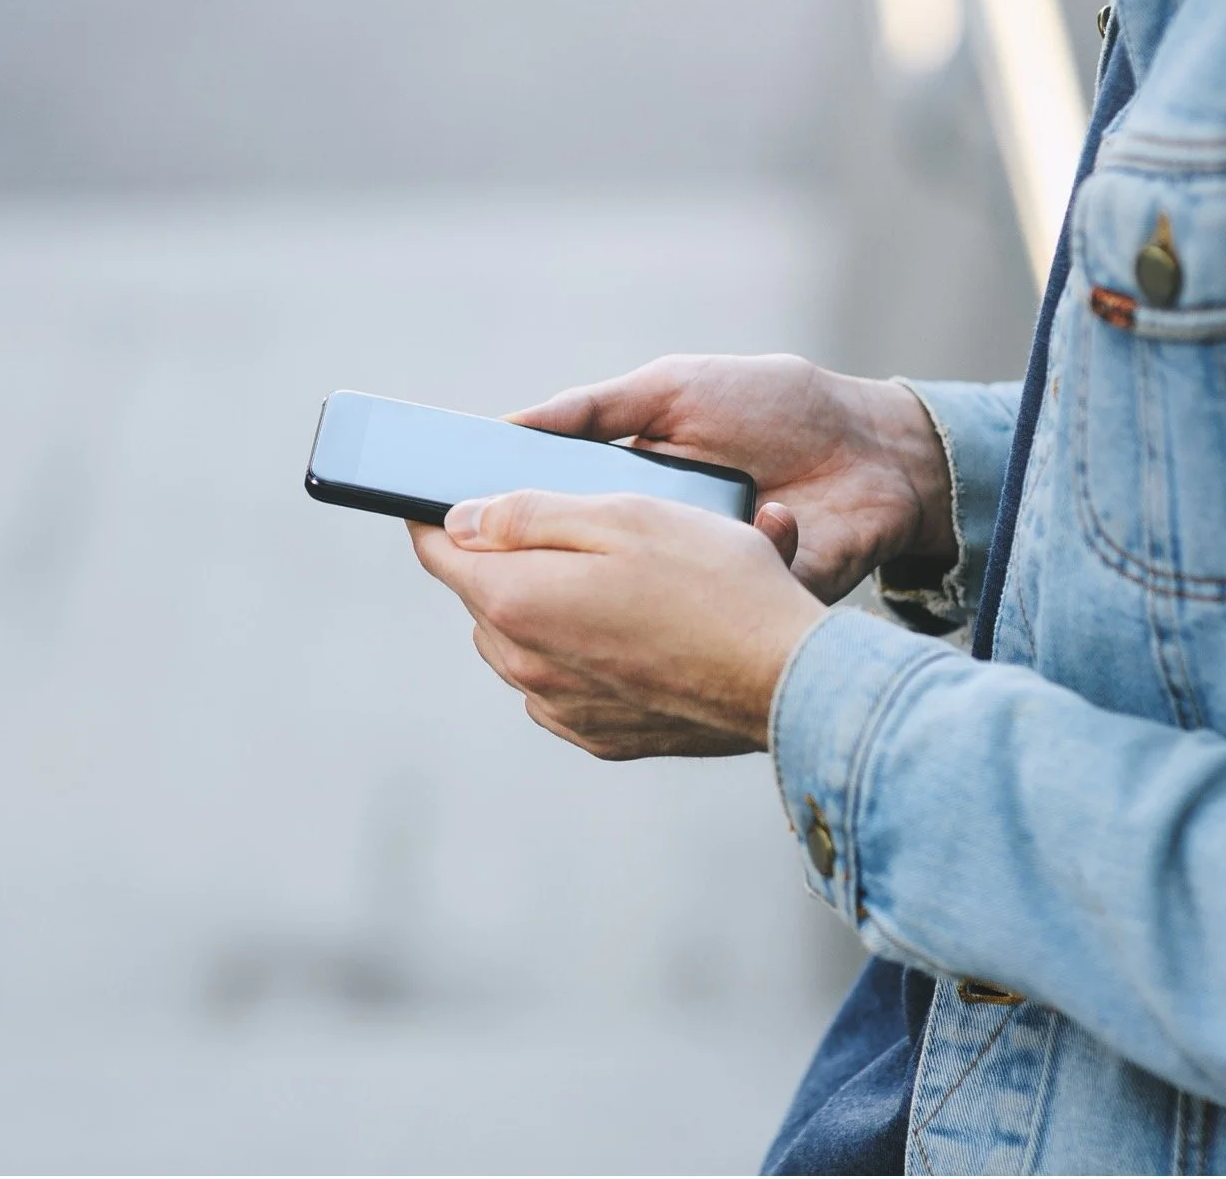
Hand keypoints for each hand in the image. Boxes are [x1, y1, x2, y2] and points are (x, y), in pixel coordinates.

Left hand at [408, 490, 827, 759]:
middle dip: (508, 556)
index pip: (439, 548)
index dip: (440, 510)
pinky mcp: (598, 735)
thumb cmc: (715, 585)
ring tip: (616, 575)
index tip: (447, 491)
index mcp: (516, 600)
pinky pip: (560, 681)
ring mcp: (560, 707)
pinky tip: (634, 627)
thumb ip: (528, 513)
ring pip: (521, 638)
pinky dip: (579, 650)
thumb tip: (459, 518)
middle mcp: (524, 665)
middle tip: (573, 525)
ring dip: (546, 604)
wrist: (786, 679)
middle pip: (482, 593)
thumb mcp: (624, 515)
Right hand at [510, 354, 954, 603]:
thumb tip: (505, 426)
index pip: (547, 518)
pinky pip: (713, 614)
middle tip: (516, 549)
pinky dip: (731, 573)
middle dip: (554, 563)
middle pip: (578, 574)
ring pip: (636, 605)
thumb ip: (592, 409)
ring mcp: (697, 585)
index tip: (445, 517)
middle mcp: (653, 549)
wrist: (878, 449)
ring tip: (656, 536)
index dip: (501, 524)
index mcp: (627, 492)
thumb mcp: (672, 389)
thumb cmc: (775, 406)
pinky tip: (761, 520)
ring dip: (639, 576)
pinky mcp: (747, 608)